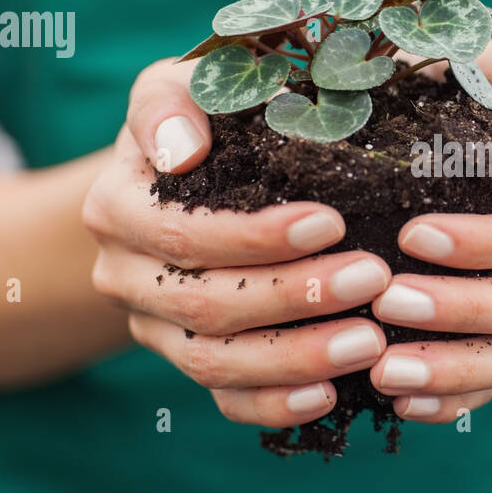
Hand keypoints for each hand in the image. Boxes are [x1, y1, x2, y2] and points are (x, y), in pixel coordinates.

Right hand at [83, 60, 392, 427]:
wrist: (190, 175)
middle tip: (373, 278)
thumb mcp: (179, 87)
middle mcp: (124, 275)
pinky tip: (332, 394)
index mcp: (118, 207)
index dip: (255, 236)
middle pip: (205, 304)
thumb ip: (172, 102)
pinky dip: (274, 405)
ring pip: (216, 362)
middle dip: (294, 296)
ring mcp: (156, 328)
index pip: (183, 233)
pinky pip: (225, 400)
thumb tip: (182, 150)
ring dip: (297, 357)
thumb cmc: (204, 119)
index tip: (330, 221)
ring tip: (370, 341)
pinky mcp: (191, 361)